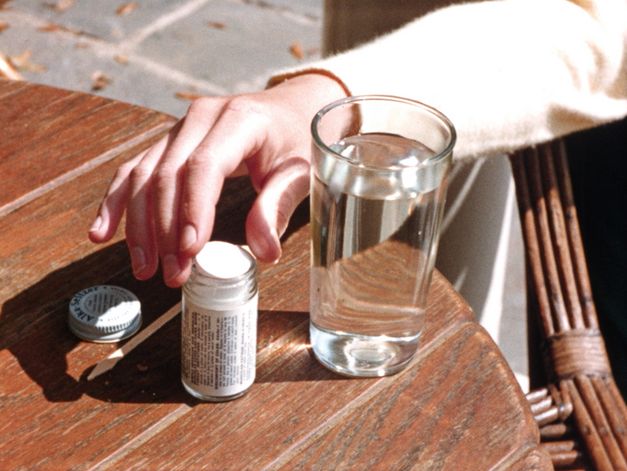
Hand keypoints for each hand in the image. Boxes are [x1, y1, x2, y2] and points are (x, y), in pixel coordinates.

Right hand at [88, 73, 346, 286]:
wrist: (290, 110)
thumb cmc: (297, 140)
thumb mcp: (299, 171)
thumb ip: (278, 206)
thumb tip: (264, 253)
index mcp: (238, 120)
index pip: (204, 166)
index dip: (192, 210)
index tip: (189, 252)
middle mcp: (200, 118)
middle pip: (167, 175)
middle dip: (165, 230)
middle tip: (172, 274)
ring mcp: (180, 129)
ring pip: (144, 175)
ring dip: (139, 226)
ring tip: (144, 267)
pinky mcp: (169, 143)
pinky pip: (134, 171)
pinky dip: (117, 203)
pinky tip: (102, 232)